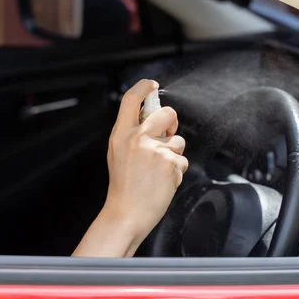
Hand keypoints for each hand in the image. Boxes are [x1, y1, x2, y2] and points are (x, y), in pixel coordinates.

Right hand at [72, 79, 187, 256]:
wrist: (127, 213)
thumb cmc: (123, 187)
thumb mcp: (117, 153)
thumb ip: (131, 135)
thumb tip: (149, 118)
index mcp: (121, 135)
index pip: (131, 100)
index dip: (144, 87)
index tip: (152, 85)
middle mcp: (138, 138)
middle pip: (166, 113)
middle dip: (172, 121)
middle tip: (167, 133)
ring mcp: (156, 150)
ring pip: (178, 140)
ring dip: (174, 153)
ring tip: (159, 170)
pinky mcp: (171, 163)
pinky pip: (182, 160)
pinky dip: (176, 171)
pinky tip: (163, 181)